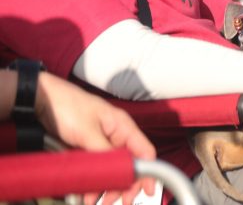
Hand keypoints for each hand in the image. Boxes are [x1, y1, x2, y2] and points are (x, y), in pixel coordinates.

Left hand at [35, 72, 155, 204]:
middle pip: (127, 165)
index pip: (143, 151)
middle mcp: (114, 136)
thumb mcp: (88, 131)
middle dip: (123, 185)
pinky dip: (91, 182)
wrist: (41, 100)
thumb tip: (119, 170)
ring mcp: (100, 143)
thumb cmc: (68, 107)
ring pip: (110, 170)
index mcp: (122, 127)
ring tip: (94, 200)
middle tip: (116, 201)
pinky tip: (85, 193)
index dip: (149, 171)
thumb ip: (105, 152)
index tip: (147, 191)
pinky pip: (94, 169)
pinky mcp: (85, 149)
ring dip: (105, 186)